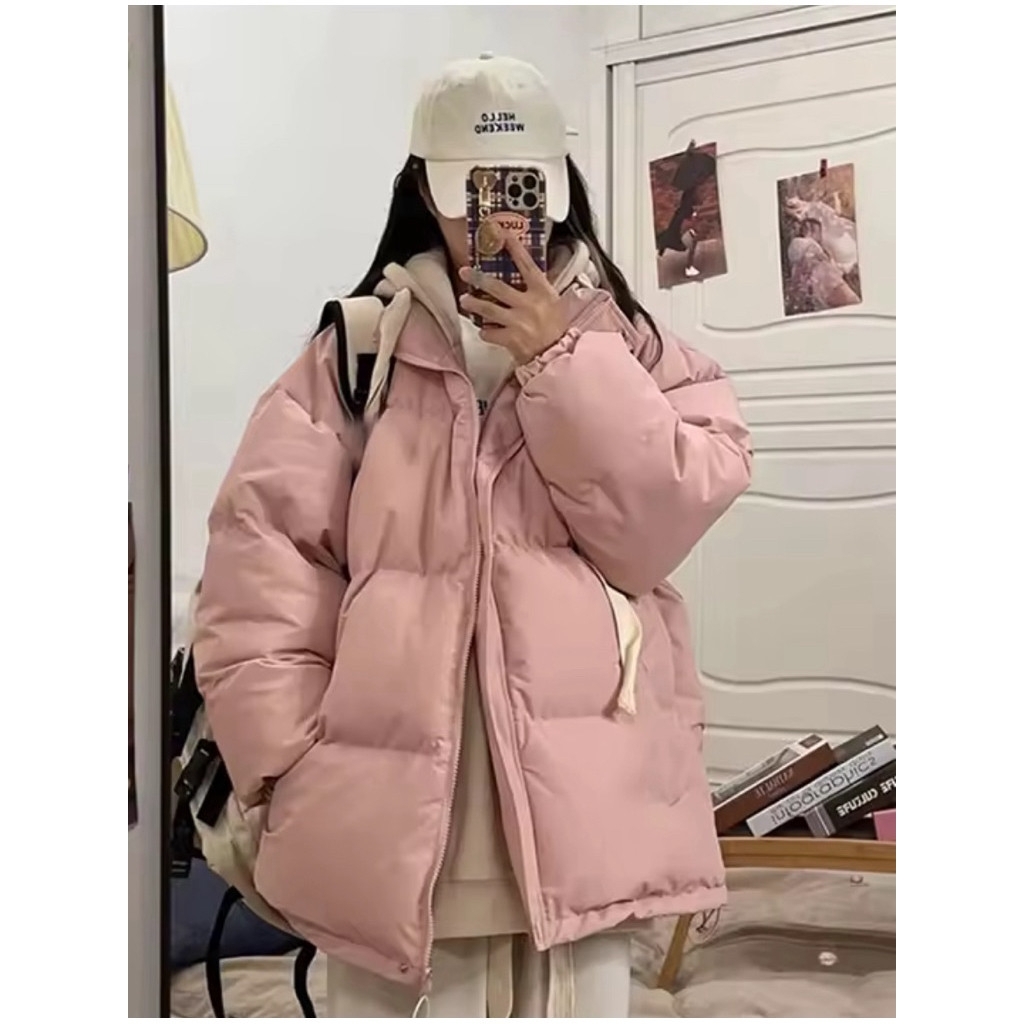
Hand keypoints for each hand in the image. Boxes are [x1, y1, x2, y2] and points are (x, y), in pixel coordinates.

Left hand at [458, 233, 570, 364]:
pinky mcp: (511, 340)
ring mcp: (518, 322)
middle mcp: (529, 304)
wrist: (558, 354)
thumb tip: (530, 274)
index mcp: (542, 292)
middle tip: (464, 271)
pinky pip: (490, 333)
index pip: (527, 265)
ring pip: (488, 310)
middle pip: (497, 287)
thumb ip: (541, 289)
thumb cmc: (558, 329)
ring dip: (474, 304)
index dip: (514, 248)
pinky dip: (485, 332)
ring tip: (464, 300)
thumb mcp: (555, 303)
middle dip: (478, 278)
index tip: (502, 233)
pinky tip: (484, 331)